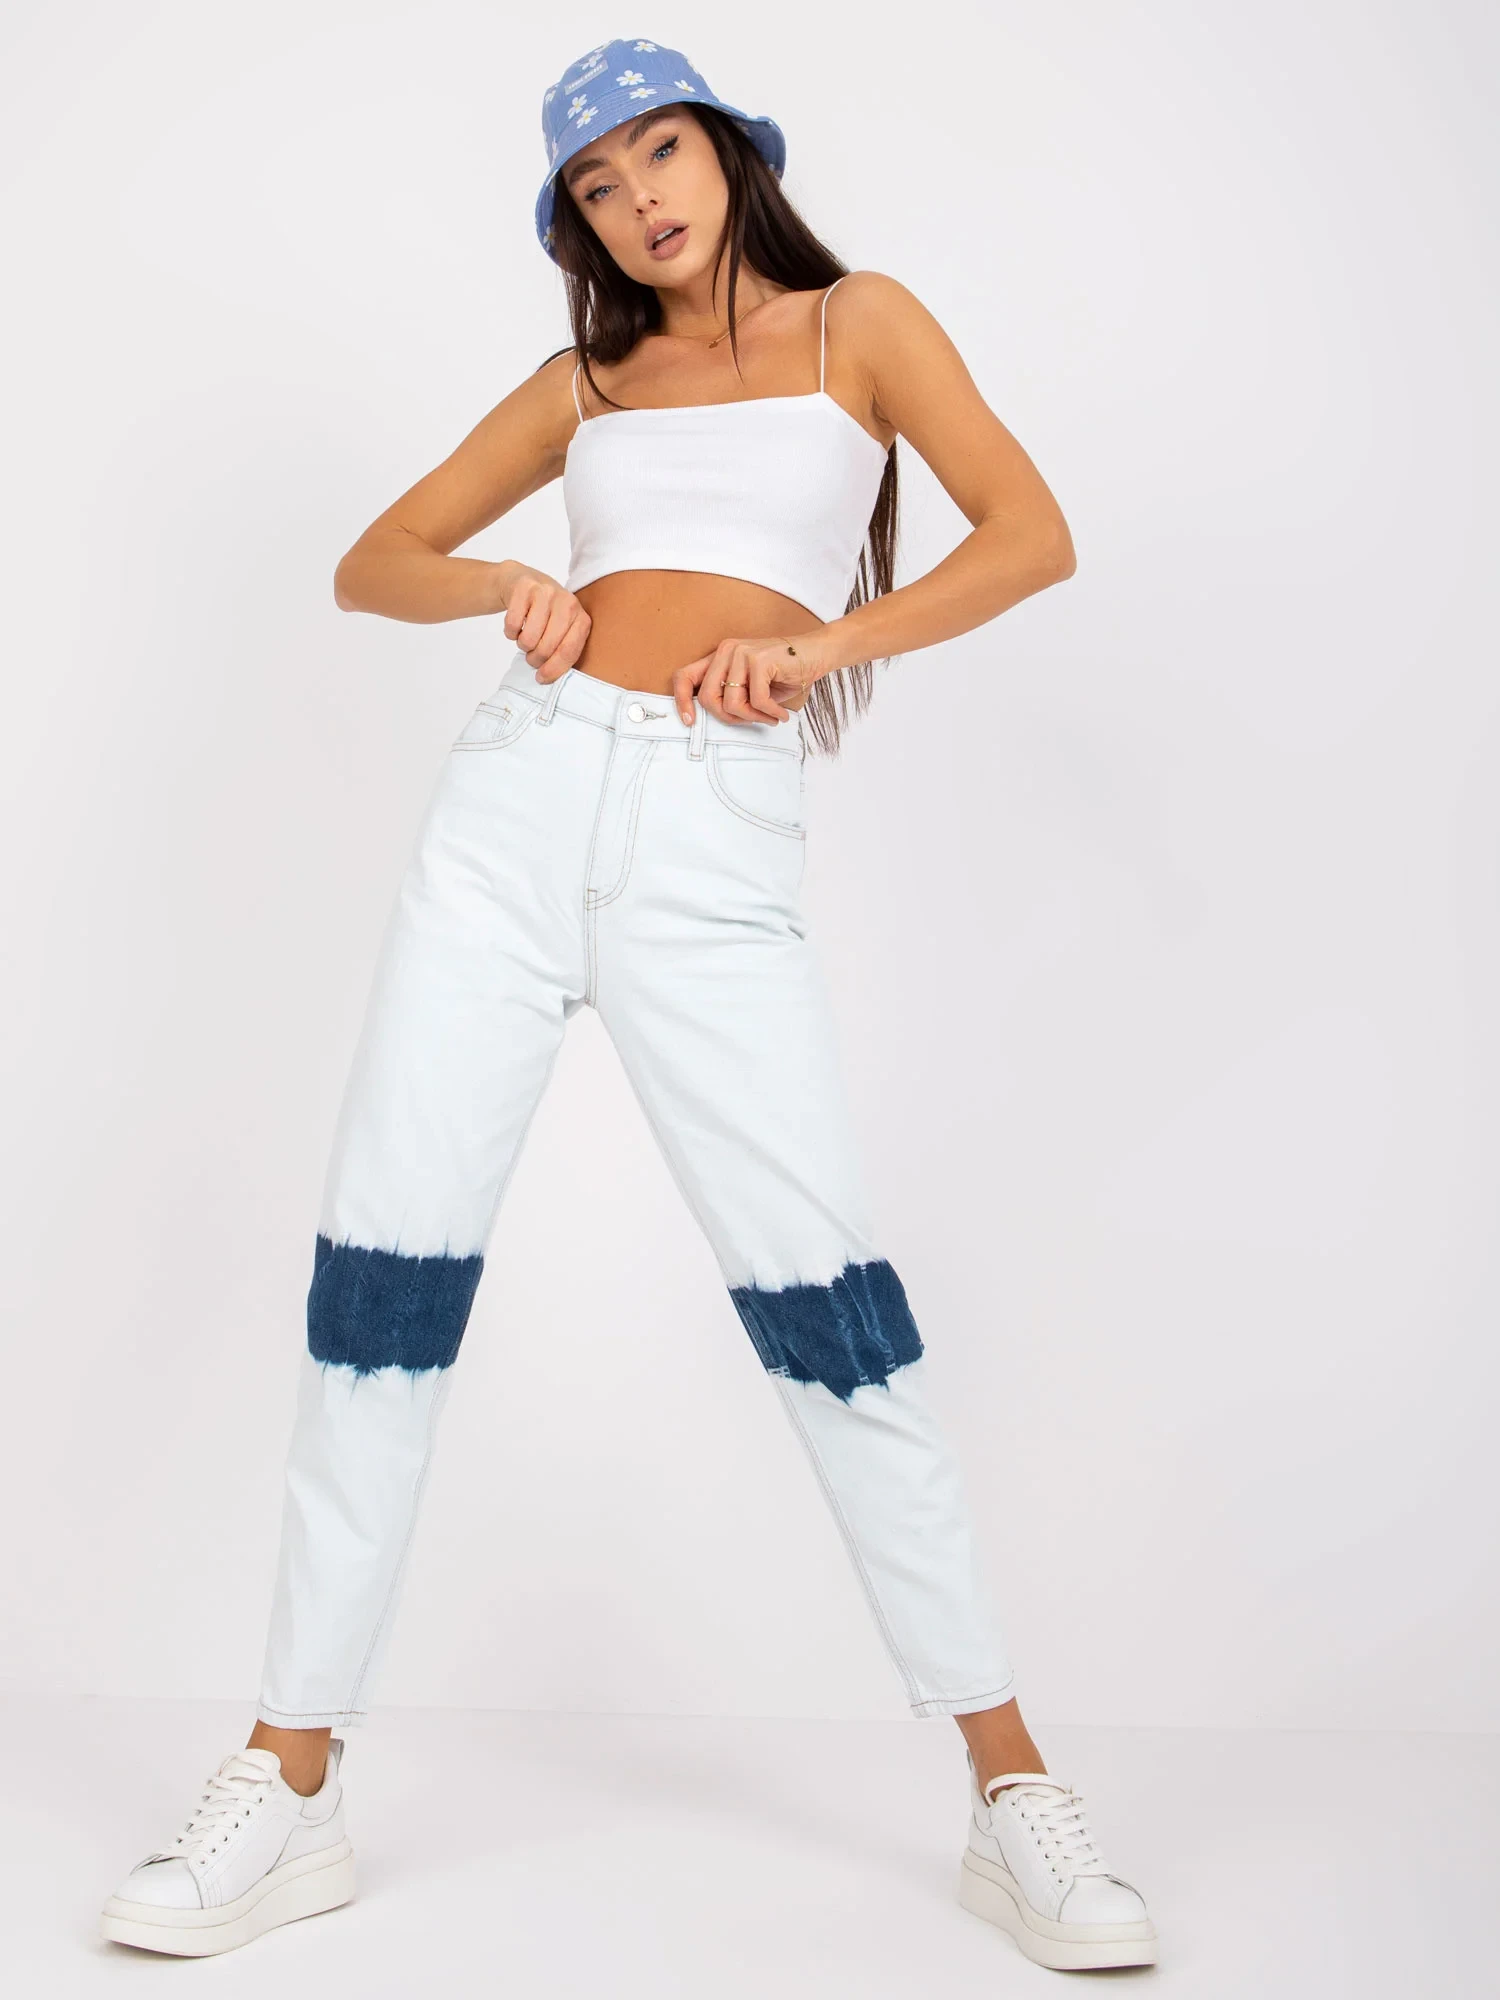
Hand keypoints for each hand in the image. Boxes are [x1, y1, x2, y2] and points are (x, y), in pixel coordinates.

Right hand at [501, 566, 590, 677]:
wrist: (523, 581)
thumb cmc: (546, 613)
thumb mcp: (562, 629)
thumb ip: (563, 650)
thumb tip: (549, 676)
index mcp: (580, 617)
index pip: (569, 651)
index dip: (553, 669)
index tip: (541, 677)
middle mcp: (567, 602)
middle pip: (546, 648)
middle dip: (535, 658)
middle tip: (531, 655)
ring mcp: (546, 592)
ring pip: (529, 638)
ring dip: (522, 644)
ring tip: (525, 637)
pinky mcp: (524, 587)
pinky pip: (512, 624)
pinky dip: (510, 632)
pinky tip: (516, 626)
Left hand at [672, 632, 828, 726]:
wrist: (817, 653)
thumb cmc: (785, 673)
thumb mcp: (750, 686)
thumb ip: (730, 695)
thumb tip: (708, 720)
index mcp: (719, 656)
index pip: (684, 676)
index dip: (681, 701)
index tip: (689, 721)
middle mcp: (726, 650)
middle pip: (708, 697)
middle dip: (729, 718)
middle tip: (751, 720)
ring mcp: (742, 653)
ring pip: (731, 702)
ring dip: (753, 718)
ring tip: (770, 717)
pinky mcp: (760, 660)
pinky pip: (756, 701)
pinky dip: (770, 713)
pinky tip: (780, 713)